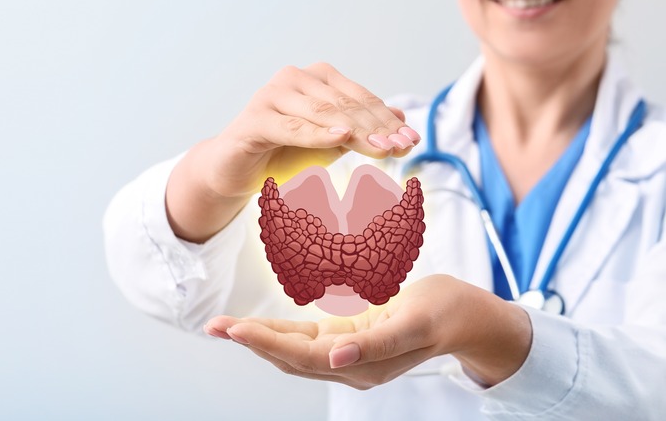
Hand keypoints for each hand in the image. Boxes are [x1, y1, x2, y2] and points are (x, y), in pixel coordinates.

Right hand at [166, 62, 420, 241]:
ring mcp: (272, 95)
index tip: (411, 139)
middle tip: (403, 146)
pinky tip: (342, 137)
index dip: (386, 119)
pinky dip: (318, 134)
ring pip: (324, 114)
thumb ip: (360, 129)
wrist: (237, 171)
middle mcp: (294, 78)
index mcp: (315, 77)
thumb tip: (400, 119)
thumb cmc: (284, 153)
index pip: (359, 97)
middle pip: (345, 105)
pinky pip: (294, 127)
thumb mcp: (330, 142)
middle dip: (377, 128)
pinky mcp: (255, 119)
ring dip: (357, 132)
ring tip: (384, 148)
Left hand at [204, 275, 532, 389]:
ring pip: (291, 350)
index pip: (302, 356)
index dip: (266, 343)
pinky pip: (304, 339)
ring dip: (258, 339)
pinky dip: (278, 332)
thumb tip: (336, 359)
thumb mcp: (413, 323)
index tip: (235, 329)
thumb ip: (374, 345)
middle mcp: (348, 364)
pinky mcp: (347, 338)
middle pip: (288, 356)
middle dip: (250, 341)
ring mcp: (345, 353)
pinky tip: (258, 327)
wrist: (464, 316)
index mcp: (361, 364)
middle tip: (215, 326)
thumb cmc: (443, 313)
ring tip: (226, 327)